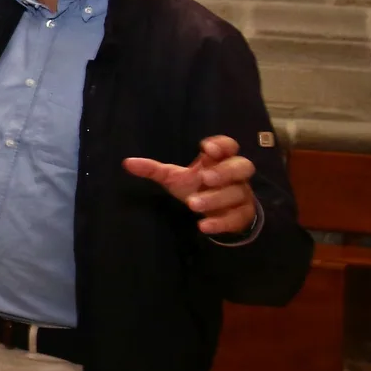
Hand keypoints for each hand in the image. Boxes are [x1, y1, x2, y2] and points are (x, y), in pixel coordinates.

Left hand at [124, 136, 257, 235]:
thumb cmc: (197, 187)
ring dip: (216, 198)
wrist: (217, 212)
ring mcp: (241, 195)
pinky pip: (237, 218)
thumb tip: (127, 162)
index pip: (229, 146)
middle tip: (205, 178)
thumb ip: (154, 170)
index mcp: (219, 160)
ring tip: (192, 204)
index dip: (222, 145)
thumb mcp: (175, 177)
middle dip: (224, 172)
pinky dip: (220, 222)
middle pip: (242, 166)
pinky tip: (203, 226)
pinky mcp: (241, 215)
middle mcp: (234, 176)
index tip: (207, 148)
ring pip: (237, 193)